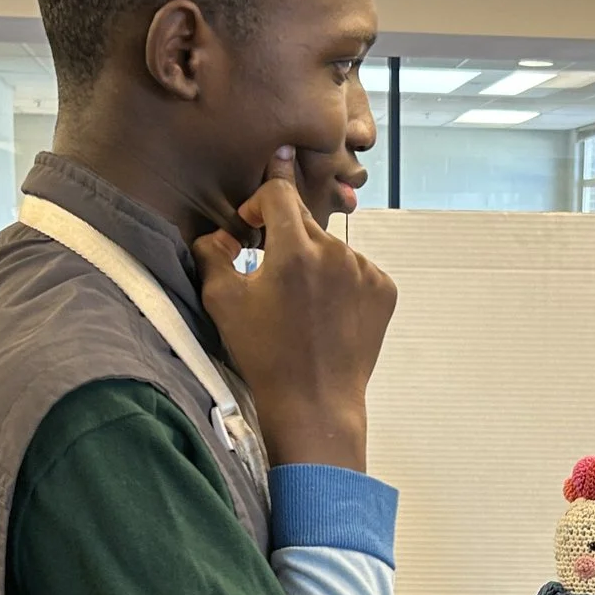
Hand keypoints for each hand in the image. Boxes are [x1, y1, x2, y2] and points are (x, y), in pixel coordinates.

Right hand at [196, 151, 395, 470]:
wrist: (314, 402)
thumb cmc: (264, 355)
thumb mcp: (221, 301)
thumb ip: (211, 252)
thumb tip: (221, 235)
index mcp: (294, 250)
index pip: (279, 192)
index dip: (259, 202)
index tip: (251, 227)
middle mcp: (335, 252)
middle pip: (305, 220)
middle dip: (283, 236)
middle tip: (271, 272)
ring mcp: (365, 271)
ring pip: (331, 247)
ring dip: (312, 261)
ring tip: (300, 303)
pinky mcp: (384, 290)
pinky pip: (356, 270)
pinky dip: (339, 282)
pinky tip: (325, 313)